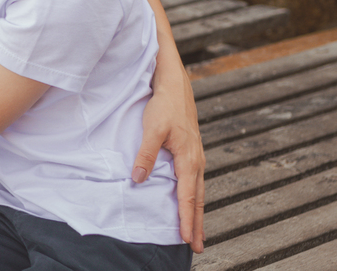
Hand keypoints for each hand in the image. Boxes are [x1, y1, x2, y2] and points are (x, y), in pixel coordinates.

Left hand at [135, 68, 204, 252]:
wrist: (176, 88)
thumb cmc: (164, 107)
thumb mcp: (152, 129)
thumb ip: (145, 154)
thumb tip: (138, 179)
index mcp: (189, 160)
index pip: (188, 197)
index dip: (186, 220)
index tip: (187, 240)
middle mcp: (197, 162)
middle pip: (198, 200)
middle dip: (197, 224)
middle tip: (198, 247)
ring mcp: (197, 158)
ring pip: (199, 192)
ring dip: (197, 213)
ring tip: (196, 233)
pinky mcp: (192, 154)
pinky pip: (196, 183)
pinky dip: (195, 198)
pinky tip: (191, 204)